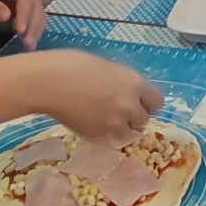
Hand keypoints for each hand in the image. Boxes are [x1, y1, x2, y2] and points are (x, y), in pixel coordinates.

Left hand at [0, 0, 44, 45]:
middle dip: (33, 24)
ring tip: (28, 46)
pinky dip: (30, 28)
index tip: (20, 32)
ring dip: (34, 28)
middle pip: (34, 4)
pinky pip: (28, 17)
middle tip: (27, 44)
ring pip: (34, 12)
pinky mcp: (13, 7)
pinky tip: (27, 40)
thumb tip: (8, 16)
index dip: (25, 14)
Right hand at [40, 51, 163, 145]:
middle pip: (144, 120)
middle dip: (134, 116)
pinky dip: (106, 135)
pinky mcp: (98, 136)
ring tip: (106, 119)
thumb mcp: (107, 67)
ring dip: (122, 128)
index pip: (157, 102)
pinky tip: (93, 123)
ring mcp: (114, 123)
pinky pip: (110, 140)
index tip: (138, 102)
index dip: (147, 102)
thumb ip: (123, 82)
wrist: (48, 83)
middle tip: (118, 110)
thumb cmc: (73, 65)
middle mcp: (129, 106)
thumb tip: (128, 92)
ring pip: (129, 133)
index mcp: (135, 83)